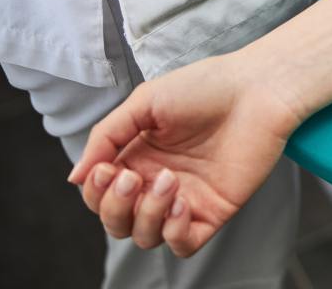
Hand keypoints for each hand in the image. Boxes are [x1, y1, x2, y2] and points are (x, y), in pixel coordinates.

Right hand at [66, 53, 301, 256]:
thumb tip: (74, 178)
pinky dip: (175, 233)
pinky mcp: (215, 210)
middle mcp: (157, 183)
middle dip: (116, 207)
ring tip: (169, 180)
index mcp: (137, 158)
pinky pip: (185, 245)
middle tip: (134, 177)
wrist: (258, 89)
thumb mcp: (144, 103)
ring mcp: (186, 199)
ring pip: (146, 237)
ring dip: (147, 216)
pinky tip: (183, 204)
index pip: (100, 195)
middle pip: (116, 222)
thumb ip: (106, 138)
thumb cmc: (205, 87)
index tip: (110, 168)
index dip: (96, 191)